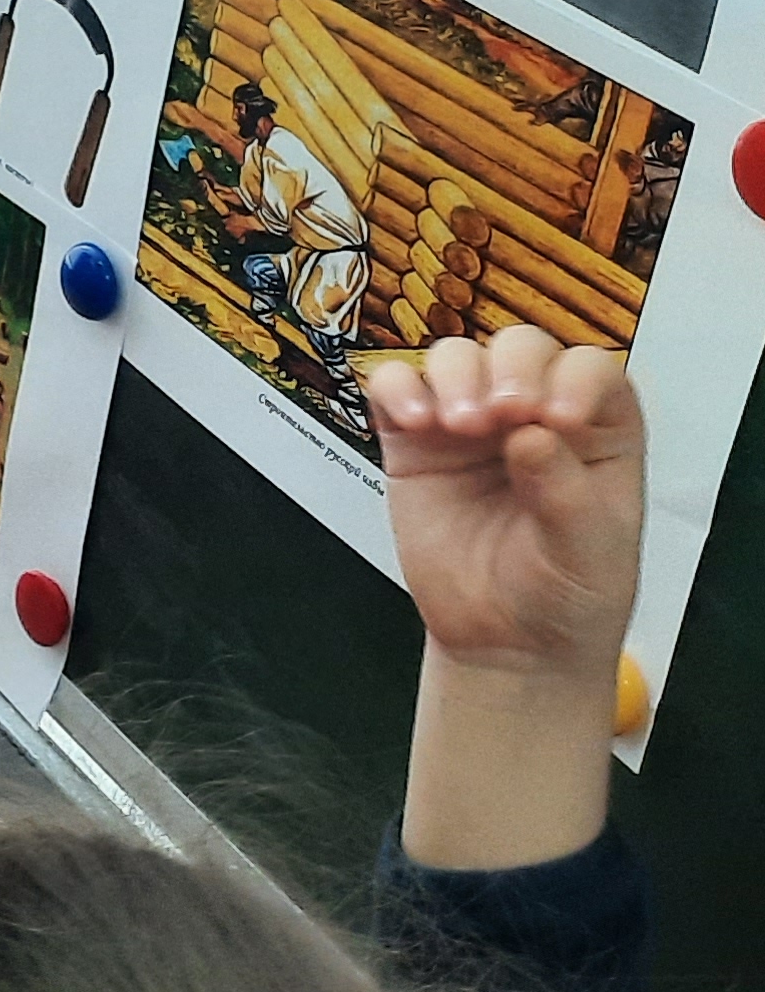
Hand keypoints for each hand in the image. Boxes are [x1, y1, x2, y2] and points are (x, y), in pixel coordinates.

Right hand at [372, 331, 642, 686]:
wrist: (502, 643)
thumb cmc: (565, 594)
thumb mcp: (591, 552)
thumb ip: (566, 495)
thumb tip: (531, 438)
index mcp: (597, 432)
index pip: (590, 371)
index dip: (573, 379)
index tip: (557, 419)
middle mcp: (533, 414)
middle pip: (520, 347)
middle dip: (509, 368)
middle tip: (502, 415)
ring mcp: (469, 425)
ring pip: (456, 357)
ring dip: (454, 377)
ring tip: (456, 426)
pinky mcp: (413, 442)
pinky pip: (394, 388)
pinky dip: (397, 389)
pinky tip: (412, 421)